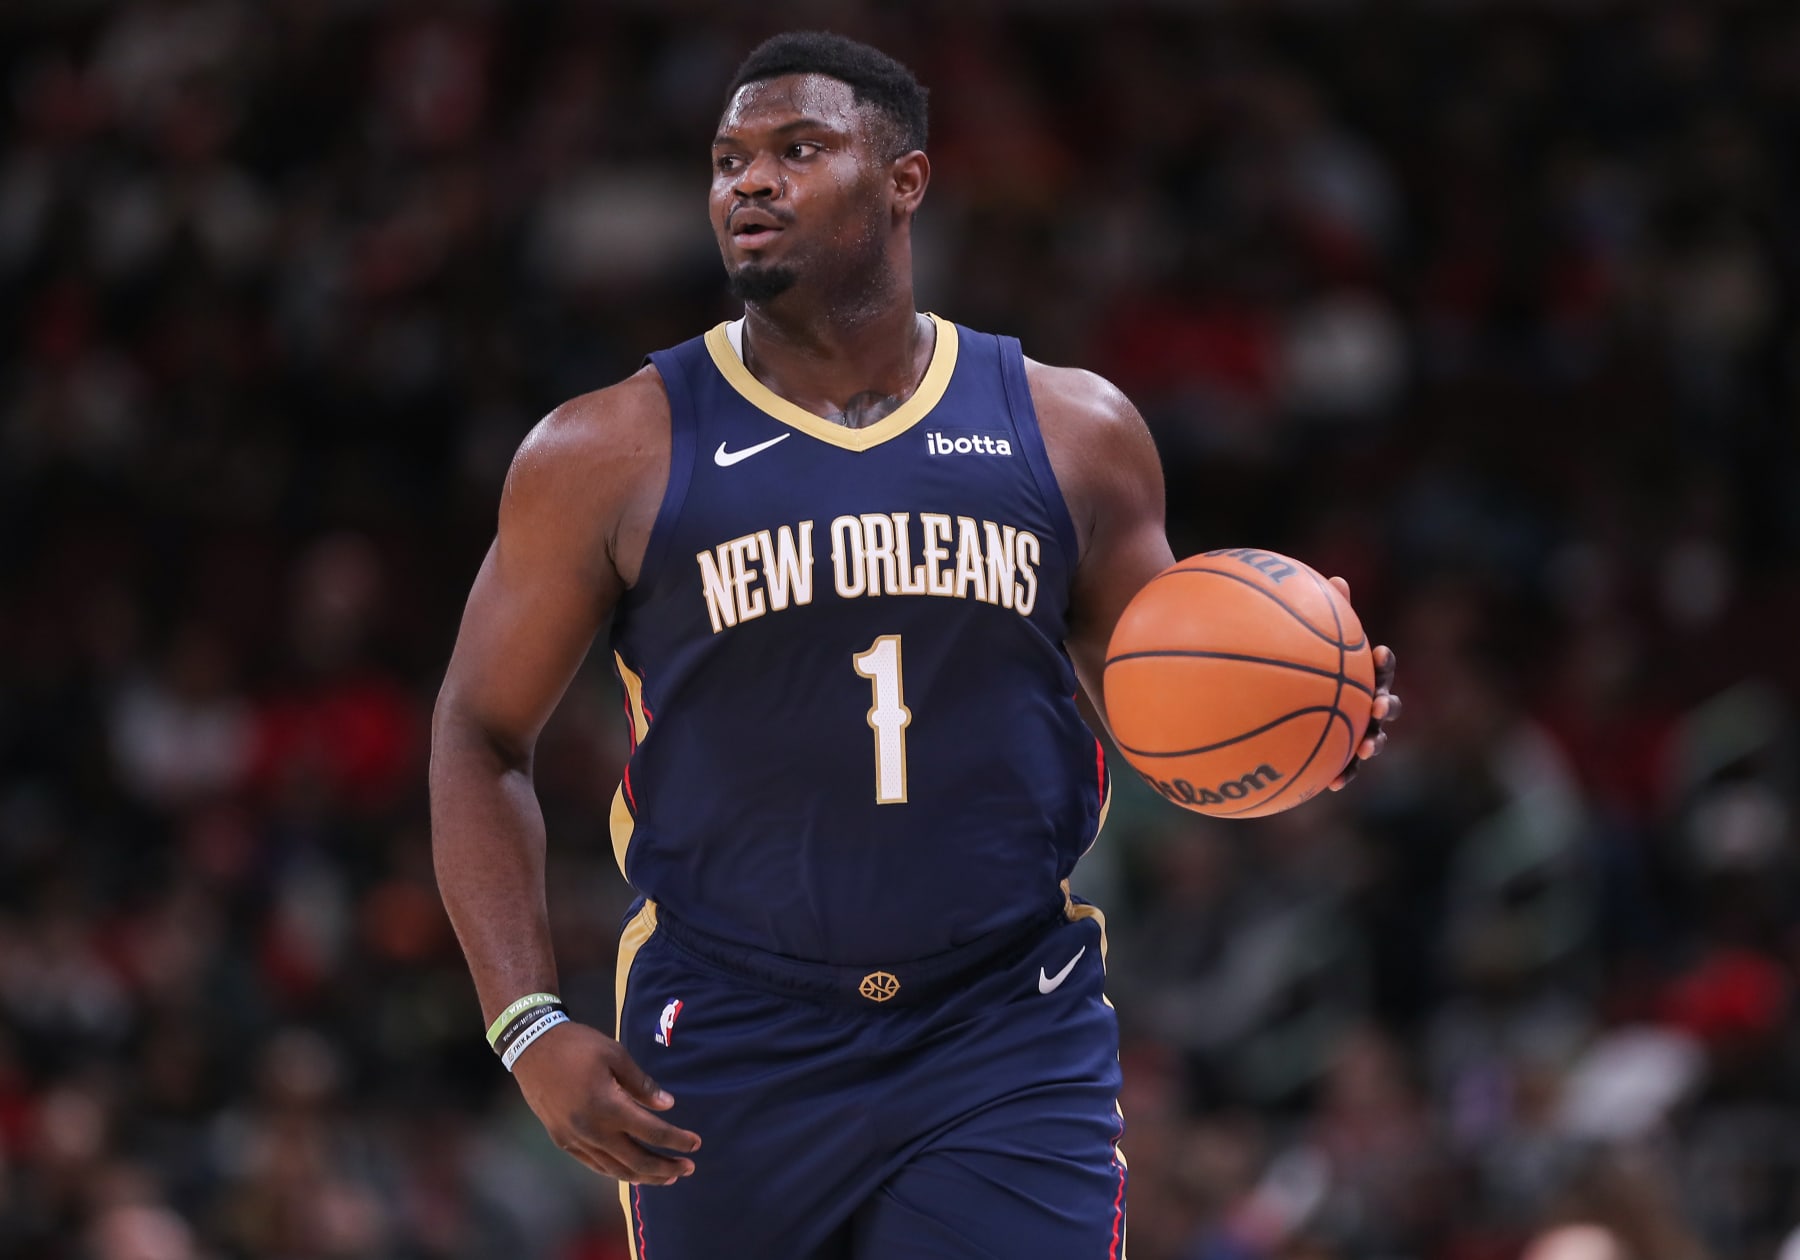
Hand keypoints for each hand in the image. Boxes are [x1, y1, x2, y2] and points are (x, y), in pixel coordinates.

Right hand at [510, 1019, 700, 1184]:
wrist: (532, 1048)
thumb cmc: (578, 1046)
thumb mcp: (615, 1055)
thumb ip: (642, 1084)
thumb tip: (667, 1106)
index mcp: (609, 1107)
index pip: (652, 1132)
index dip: (677, 1140)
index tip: (696, 1144)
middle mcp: (592, 1130)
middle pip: (637, 1160)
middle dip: (666, 1167)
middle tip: (689, 1168)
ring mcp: (575, 1139)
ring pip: (615, 1169)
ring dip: (644, 1176)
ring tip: (666, 1177)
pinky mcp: (563, 1140)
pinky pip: (595, 1165)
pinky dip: (617, 1172)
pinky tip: (630, 1172)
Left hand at [1326, 576, 1398, 791]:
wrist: (1289, 706)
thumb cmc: (1305, 666)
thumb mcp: (1315, 642)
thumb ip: (1325, 614)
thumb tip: (1335, 579)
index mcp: (1362, 676)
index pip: (1380, 667)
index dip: (1383, 661)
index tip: (1378, 652)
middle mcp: (1366, 704)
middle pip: (1386, 705)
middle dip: (1386, 706)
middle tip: (1376, 705)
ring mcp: (1357, 731)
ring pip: (1372, 740)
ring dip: (1372, 744)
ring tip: (1364, 748)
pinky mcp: (1341, 755)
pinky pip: (1344, 767)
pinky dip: (1342, 774)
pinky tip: (1330, 784)